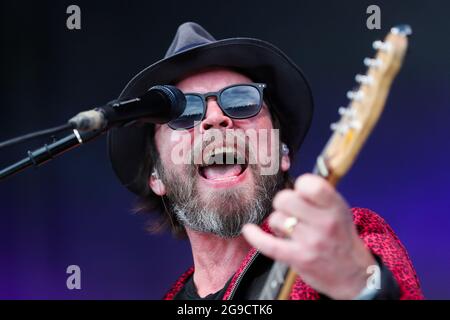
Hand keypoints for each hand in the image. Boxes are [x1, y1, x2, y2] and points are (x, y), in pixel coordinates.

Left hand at [242, 174, 376, 298]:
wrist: (353, 273)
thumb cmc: (340, 236)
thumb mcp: (339, 210)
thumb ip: (319, 195)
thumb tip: (292, 182)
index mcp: (335, 207)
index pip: (309, 184)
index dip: (300, 185)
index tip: (301, 191)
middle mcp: (324, 223)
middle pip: (284, 198)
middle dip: (284, 202)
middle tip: (293, 211)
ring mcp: (310, 241)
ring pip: (276, 218)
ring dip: (279, 222)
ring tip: (291, 229)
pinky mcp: (297, 258)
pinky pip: (268, 244)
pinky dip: (255, 236)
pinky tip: (248, 229)